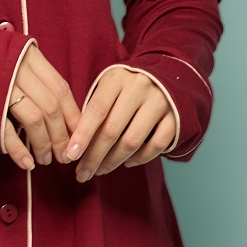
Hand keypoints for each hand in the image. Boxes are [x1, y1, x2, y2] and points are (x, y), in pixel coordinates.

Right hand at [3, 47, 80, 170]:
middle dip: (61, 136)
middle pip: (52, 107)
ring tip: (45, 160)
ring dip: (44, 144)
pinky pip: (8, 131)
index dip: (73, 115)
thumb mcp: (7, 57)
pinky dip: (20, 150)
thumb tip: (58, 107)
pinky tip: (26, 162)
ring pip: (35, 119)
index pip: (61, 89)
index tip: (79, 134)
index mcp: (27, 55)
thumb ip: (31, 75)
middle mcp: (17, 68)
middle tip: (64, 155)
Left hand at [64, 67, 174, 181]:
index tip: (70, 155)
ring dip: (113, 161)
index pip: (96, 110)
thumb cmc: (127, 85)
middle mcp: (139, 88)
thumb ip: (94, 108)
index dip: (82, 135)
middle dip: (94, 156)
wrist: (168, 74)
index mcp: (117, 78)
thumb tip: (75, 144)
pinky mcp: (175, 117)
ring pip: (132, 141)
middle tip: (82, 173)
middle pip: (112, 130)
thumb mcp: (109, 86)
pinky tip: (126, 163)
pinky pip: (155, 145)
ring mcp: (159, 102)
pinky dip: (139, 158)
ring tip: (100, 171)